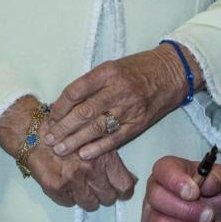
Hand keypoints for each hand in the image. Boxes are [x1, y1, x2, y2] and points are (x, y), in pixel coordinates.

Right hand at [0, 96, 136, 208]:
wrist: (35, 133)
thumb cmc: (68, 134)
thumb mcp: (95, 140)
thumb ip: (111, 159)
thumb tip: (131, 179)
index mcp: (104, 156)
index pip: (124, 184)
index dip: (124, 191)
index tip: (120, 191)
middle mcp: (90, 169)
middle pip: (108, 197)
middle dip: (106, 195)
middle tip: (100, 189)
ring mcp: (72, 180)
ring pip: (90, 204)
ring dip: (89, 199)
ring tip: (84, 189)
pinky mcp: (55, 187)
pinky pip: (69, 203)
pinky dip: (70, 198)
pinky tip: (67, 186)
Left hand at [44, 46, 200, 160]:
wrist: (172, 72)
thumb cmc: (138, 68)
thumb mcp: (113, 67)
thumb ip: (91, 84)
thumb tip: (64, 104)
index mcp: (107, 72)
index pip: (76, 91)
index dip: (60, 106)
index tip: (50, 117)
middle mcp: (118, 90)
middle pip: (84, 112)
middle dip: (63, 127)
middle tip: (49, 139)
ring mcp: (129, 108)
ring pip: (97, 127)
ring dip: (75, 140)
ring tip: (60, 149)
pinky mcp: (138, 123)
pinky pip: (115, 138)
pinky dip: (98, 147)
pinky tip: (84, 154)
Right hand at [141, 156, 220, 221]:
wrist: (214, 216)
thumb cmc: (214, 192)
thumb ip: (217, 177)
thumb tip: (206, 183)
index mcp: (169, 168)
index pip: (164, 170)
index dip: (177, 182)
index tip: (194, 193)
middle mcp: (155, 188)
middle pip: (158, 198)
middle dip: (186, 210)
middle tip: (209, 215)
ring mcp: (149, 211)